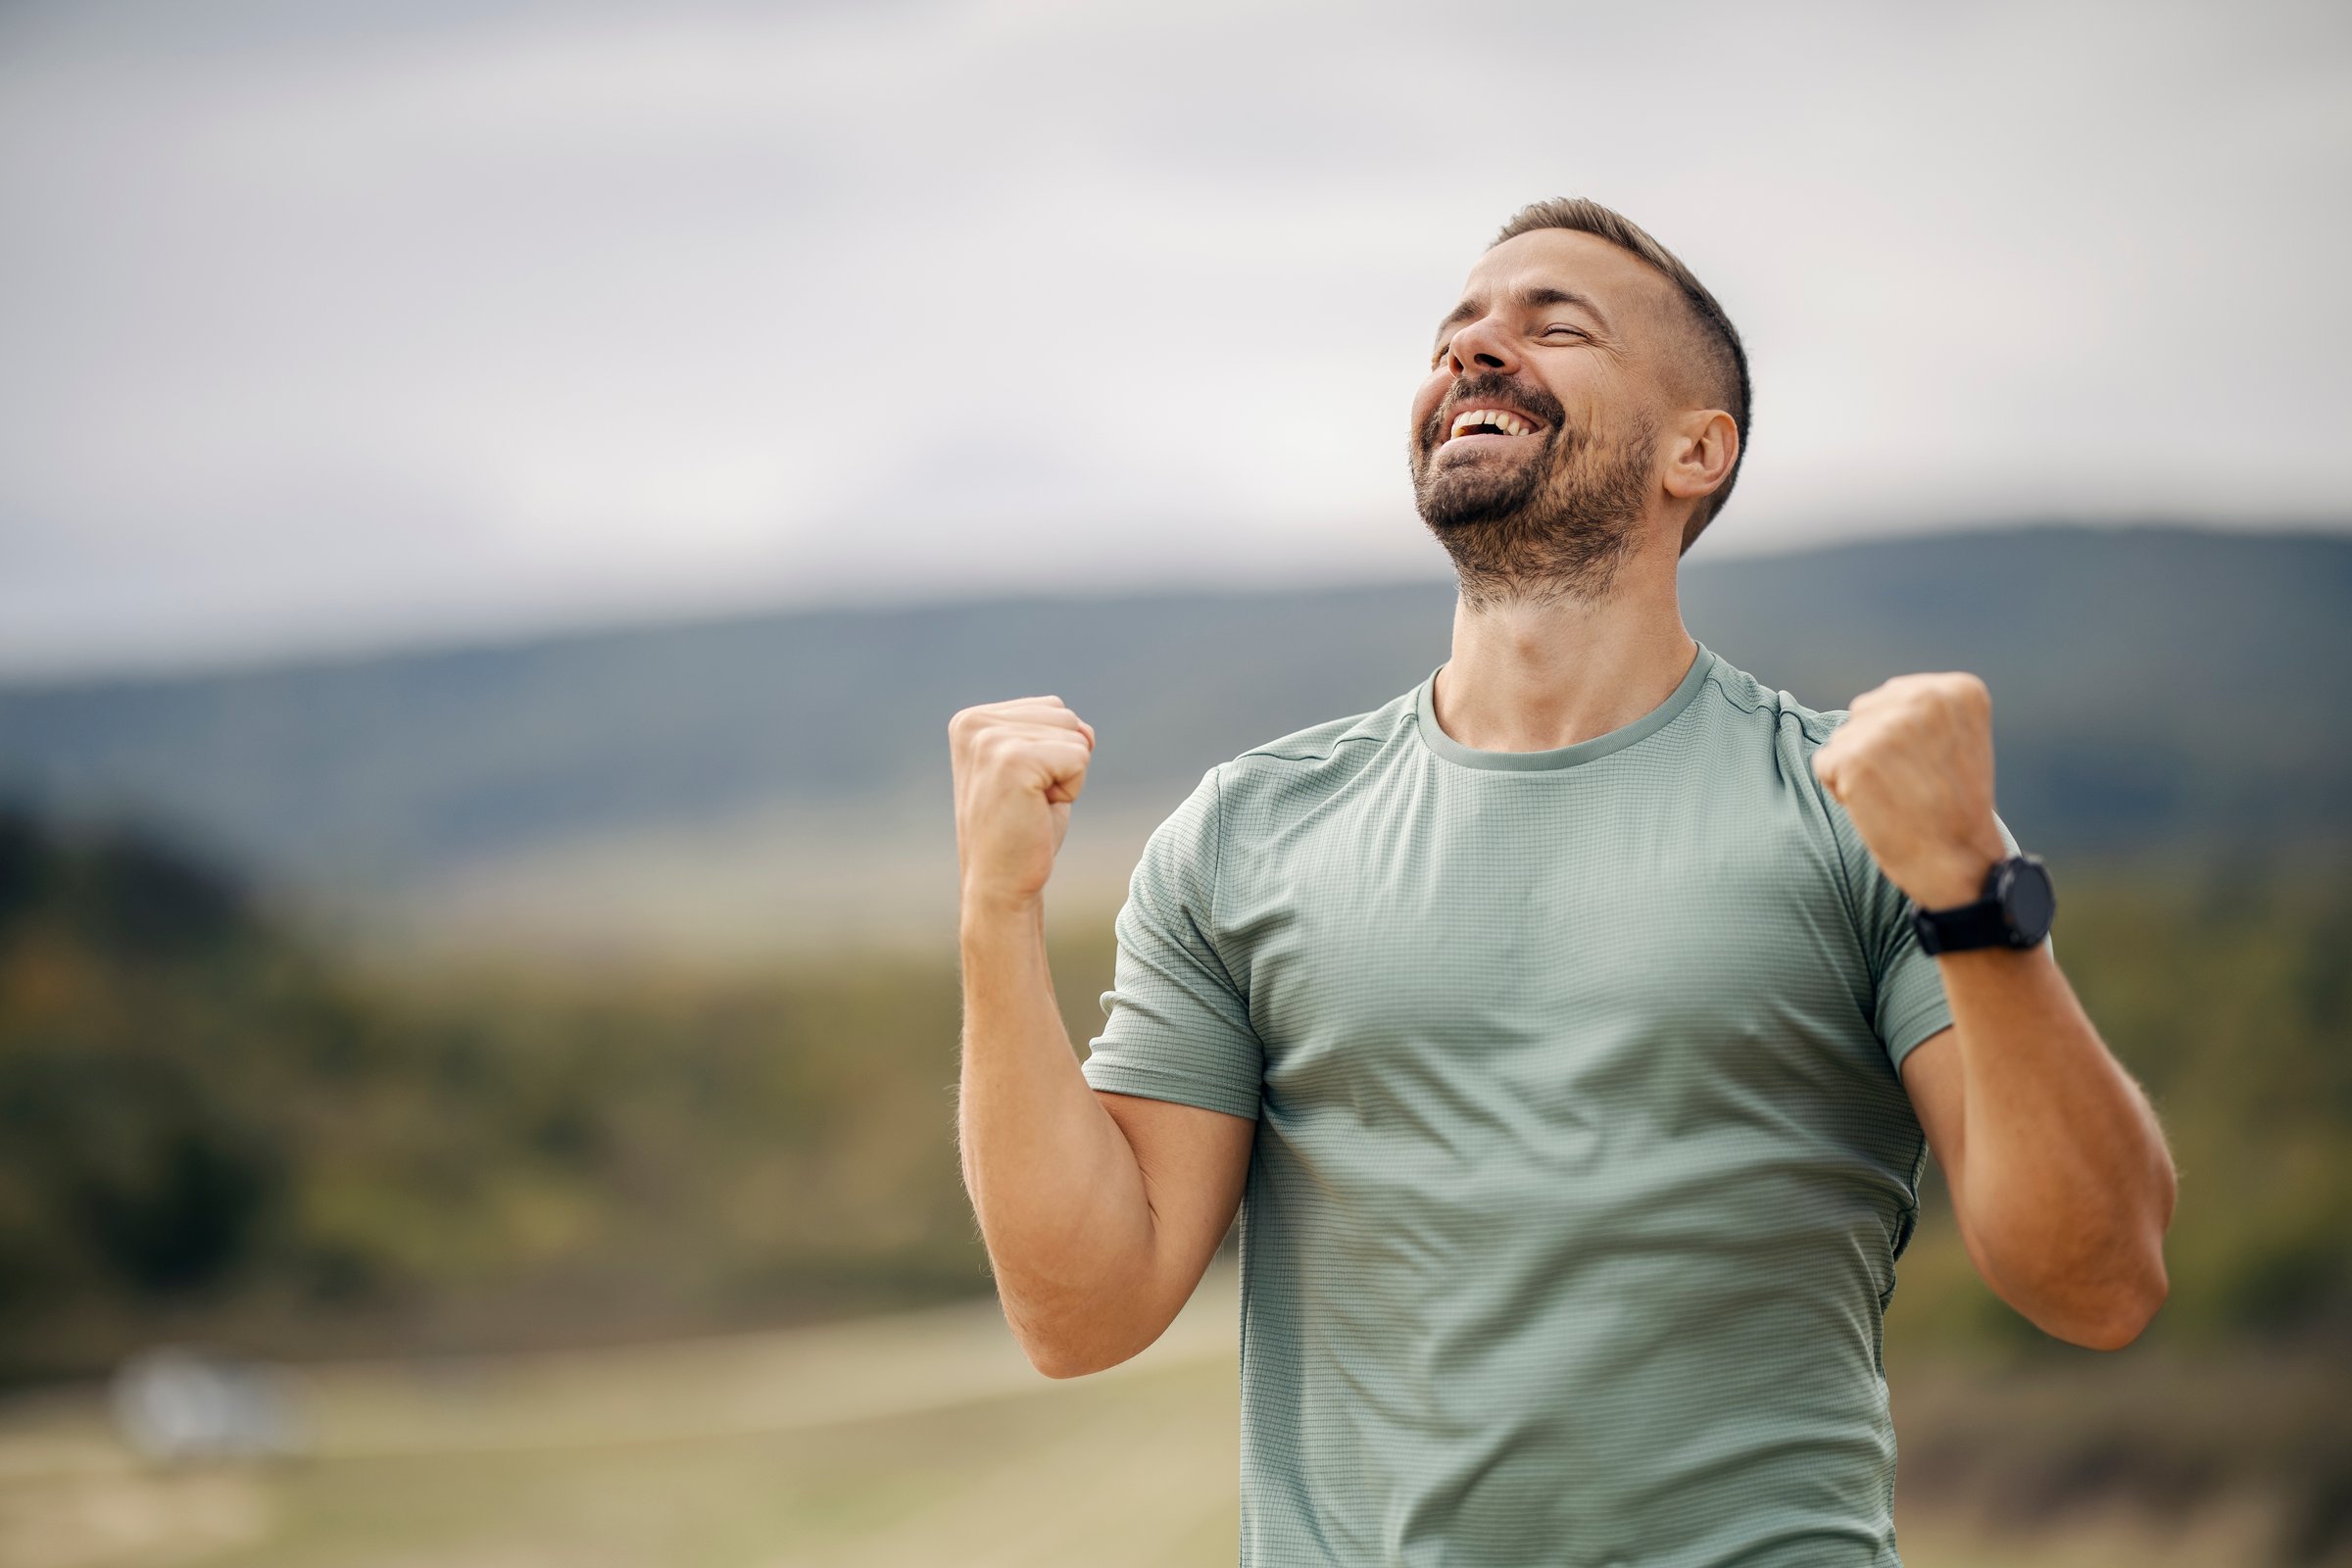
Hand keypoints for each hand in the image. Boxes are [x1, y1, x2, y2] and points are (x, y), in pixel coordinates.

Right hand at [949, 695, 1096, 910]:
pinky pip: (1079, 757)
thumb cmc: (1020, 832)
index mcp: (970, 720)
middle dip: (1063, 762)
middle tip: (1028, 802)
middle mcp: (974, 723)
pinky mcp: (1014, 760)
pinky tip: (1038, 811)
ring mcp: (990, 740)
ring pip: (1076, 735)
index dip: (1053, 753)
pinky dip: (1072, 789)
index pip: (1051, 708)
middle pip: (1065, 716)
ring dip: (1068, 776)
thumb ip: (1051, 734)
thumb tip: (1086, 730)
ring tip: (1032, 806)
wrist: (1000, 886)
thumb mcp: (1031, 768)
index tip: (1021, 788)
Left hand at [1811, 672, 2008, 909]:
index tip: (1934, 767)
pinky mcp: (1855, 756)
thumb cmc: (1951, 807)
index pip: (1894, 697)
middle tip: (1913, 785)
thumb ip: (1917, 711)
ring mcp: (1888, 726)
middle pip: (1864, 712)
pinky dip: (1841, 790)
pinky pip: (1824, 764)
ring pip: (1843, 737)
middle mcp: (1925, 698)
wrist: (1957, 861)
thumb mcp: (1953, 740)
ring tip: (1897, 797)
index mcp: (1957, 690)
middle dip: (1876, 750)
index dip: (1902, 739)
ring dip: (1857, 770)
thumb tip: (1862, 707)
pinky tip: (1876, 807)